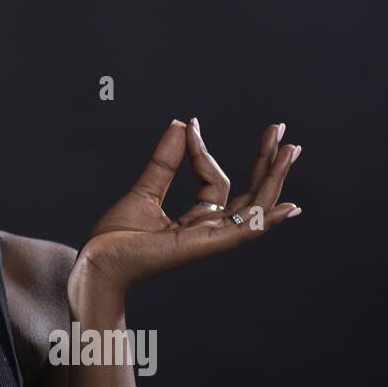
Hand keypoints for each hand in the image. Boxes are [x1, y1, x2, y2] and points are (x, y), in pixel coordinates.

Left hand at [72, 118, 302, 295]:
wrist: (97, 261)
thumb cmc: (115, 237)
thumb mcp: (144, 190)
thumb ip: (166, 161)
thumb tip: (182, 125)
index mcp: (196, 221)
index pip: (215, 182)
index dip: (203, 151)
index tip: (190, 125)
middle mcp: (208, 230)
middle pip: (249, 194)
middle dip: (267, 162)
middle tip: (280, 129)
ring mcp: (209, 239)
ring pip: (254, 207)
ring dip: (274, 178)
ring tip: (290, 149)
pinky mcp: (204, 246)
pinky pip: (242, 231)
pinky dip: (266, 219)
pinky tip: (286, 206)